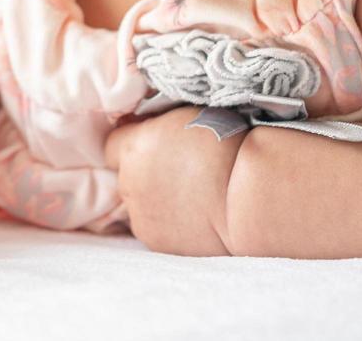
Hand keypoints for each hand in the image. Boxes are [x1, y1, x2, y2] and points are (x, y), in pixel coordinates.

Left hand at [104, 105, 247, 255]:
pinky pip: (156, 228)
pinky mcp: (157, 243)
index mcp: (133, 148)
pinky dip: (169, 224)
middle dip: (145, 174)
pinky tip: (195, 217)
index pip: (111, 145)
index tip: (152, 145)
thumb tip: (143, 128)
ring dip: (156, 201)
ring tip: (192, 196)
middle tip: (180, 172)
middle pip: (126, 176)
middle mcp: (129, 183)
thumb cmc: (227, 146)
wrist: (249, 195)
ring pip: (140, 206)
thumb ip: (155, 126)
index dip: (132, 144)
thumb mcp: (184, 117)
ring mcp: (141, 217)